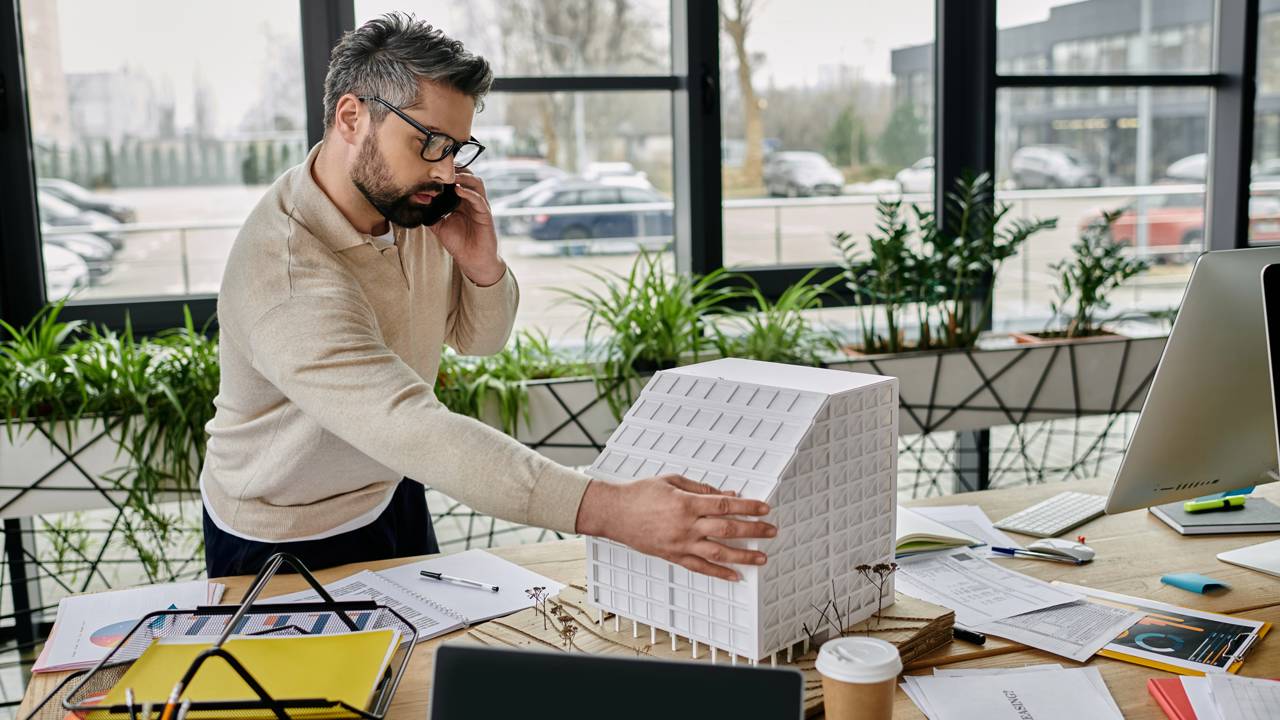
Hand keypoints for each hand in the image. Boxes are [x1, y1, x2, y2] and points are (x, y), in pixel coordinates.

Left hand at [433, 168, 505, 285]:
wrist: (472, 260)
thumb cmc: (459, 243)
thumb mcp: (439, 226)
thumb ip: (430, 214)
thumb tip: (415, 204)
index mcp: (462, 200)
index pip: (457, 179)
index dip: (448, 172)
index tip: (434, 166)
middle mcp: (472, 200)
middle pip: (468, 175)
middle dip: (457, 169)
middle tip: (443, 166)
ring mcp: (480, 206)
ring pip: (476, 183)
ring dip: (464, 177)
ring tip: (451, 176)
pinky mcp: (485, 214)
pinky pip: (479, 199)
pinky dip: (468, 192)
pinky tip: (458, 190)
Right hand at [575, 474, 775, 580]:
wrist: (614, 512)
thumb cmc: (640, 493)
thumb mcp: (673, 481)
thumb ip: (701, 489)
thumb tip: (728, 495)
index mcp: (686, 503)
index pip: (726, 505)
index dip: (748, 507)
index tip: (765, 508)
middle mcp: (686, 526)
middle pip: (728, 529)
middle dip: (753, 531)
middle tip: (771, 531)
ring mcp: (680, 544)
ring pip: (718, 553)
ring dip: (743, 556)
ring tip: (761, 557)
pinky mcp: (673, 556)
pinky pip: (700, 568)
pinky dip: (719, 573)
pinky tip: (735, 576)